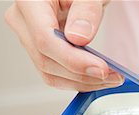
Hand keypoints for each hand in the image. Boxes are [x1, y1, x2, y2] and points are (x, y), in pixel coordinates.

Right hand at [5, 0, 122, 91]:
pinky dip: (80, 80)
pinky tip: (100, 77)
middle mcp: (23, 21)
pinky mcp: (42, 50)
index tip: (101, 68)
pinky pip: (57, 73)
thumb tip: (78, 38)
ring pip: (51, 73)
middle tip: (114, 76)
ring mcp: (30, 38)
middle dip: (83, 75)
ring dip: (84, 82)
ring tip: (112, 78)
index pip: (45, 39)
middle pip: (47, 61)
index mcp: (29, 1)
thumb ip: (86, 10)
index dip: (73, 60)